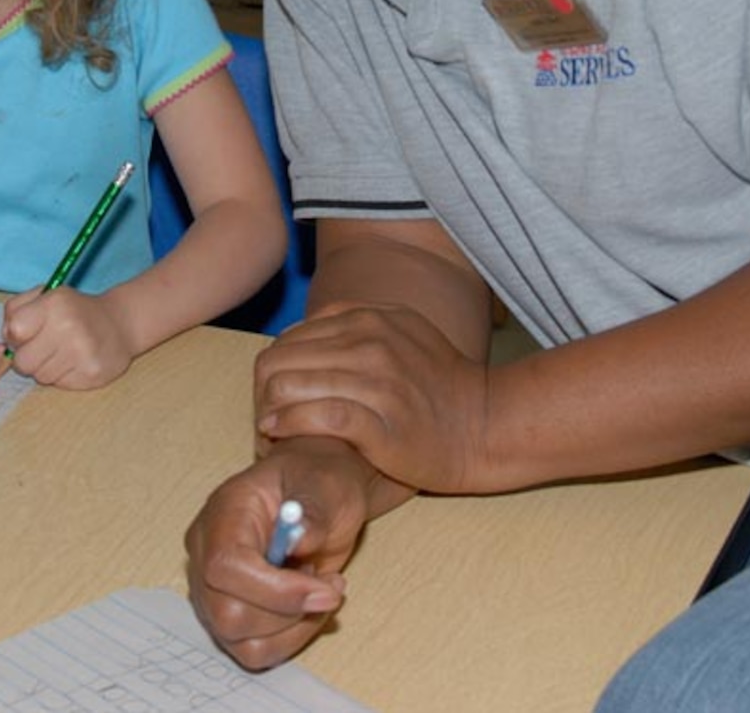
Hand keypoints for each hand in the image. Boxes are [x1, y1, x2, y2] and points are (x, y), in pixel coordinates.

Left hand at [3, 288, 136, 388]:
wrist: (120, 323)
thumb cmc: (74, 310)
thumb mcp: (45, 296)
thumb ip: (16, 311)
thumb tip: (7, 340)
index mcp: (55, 303)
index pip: (14, 330)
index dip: (15, 337)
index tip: (26, 334)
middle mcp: (68, 327)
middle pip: (22, 362)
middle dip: (28, 358)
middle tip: (44, 347)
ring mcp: (82, 353)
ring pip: (40, 376)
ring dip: (46, 368)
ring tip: (64, 352)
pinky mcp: (91, 374)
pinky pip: (59, 384)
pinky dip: (63, 376)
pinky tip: (76, 361)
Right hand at [185, 438, 367, 670]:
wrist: (319, 492)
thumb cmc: (317, 482)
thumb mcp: (325, 483)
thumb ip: (312, 512)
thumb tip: (300, 540)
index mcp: (223, 513)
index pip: (225, 567)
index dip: (274, 590)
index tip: (323, 590)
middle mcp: (207, 554)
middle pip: (226, 614)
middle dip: (288, 614)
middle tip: (330, 588)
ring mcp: (213, 589)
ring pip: (241, 641)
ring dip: (294, 627)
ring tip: (321, 588)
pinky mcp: (230, 614)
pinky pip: (254, 650)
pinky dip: (290, 638)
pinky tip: (309, 606)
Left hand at [256, 303, 495, 493]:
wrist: (486, 425)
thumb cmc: (438, 387)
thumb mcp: (401, 333)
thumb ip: (353, 326)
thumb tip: (299, 336)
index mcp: (369, 316)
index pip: (289, 337)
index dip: (273, 370)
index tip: (275, 397)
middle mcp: (370, 340)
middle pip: (279, 360)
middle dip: (263, 392)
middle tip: (265, 419)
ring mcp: (376, 380)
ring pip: (289, 385)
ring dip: (269, 412)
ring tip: (270, 432)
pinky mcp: (381, 421)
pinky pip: (315, 416)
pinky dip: (288, 424)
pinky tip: (280, 433)